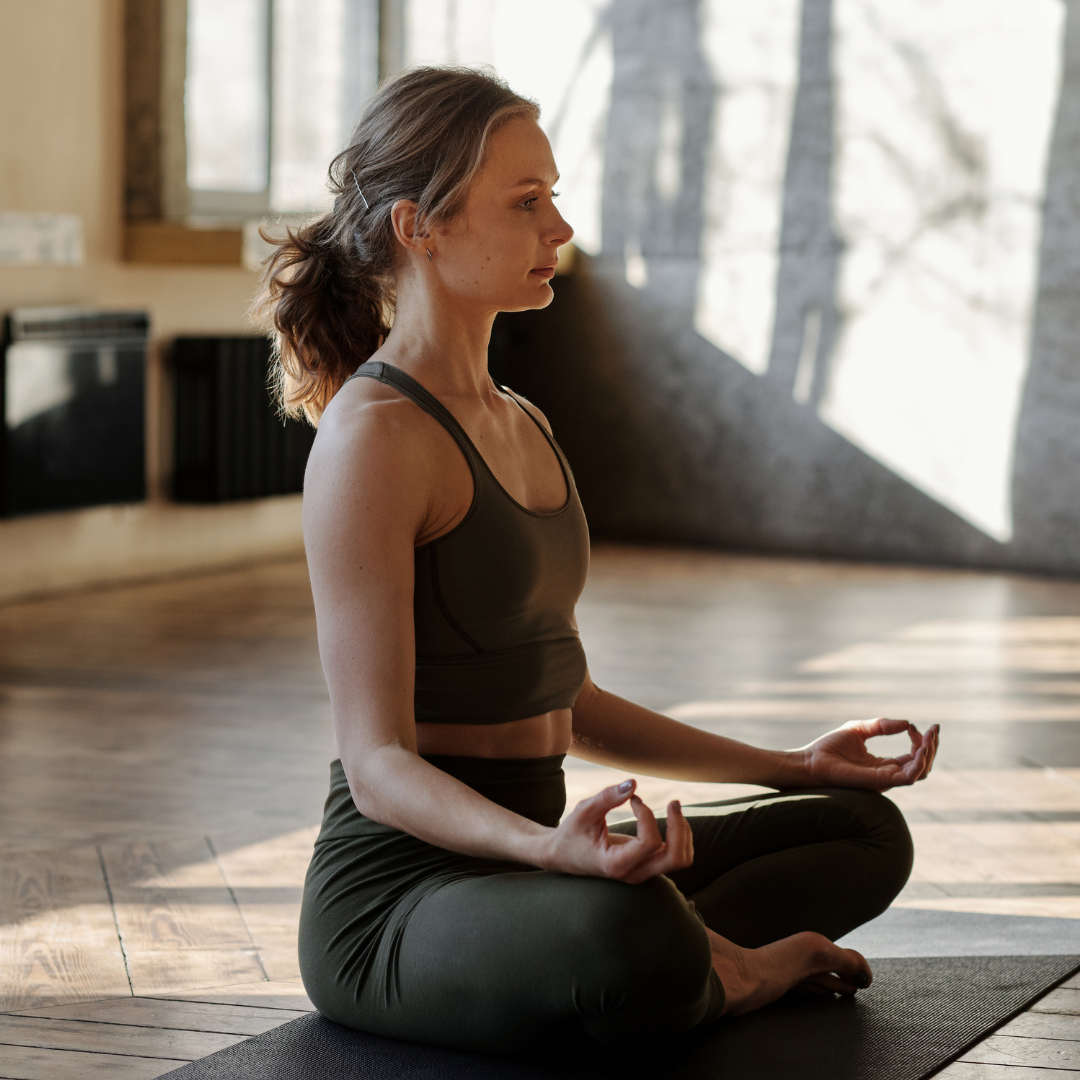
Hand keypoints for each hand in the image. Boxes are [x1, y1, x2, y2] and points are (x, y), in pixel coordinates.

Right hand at [539, 780, 693, 883]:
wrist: (563, 856)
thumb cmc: (572, 833)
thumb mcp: (584, 811)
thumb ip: (608, 797)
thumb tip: (634, 784)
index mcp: (616, 864)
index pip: (650, 843)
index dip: (648, 816)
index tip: (634, 800)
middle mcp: (634, 873)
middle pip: (676, 858)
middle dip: (680, 827)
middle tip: (673, 802)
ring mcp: (643, 872)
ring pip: (682, 859)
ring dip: (684, 832)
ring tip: (673, 809)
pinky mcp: (647, 866)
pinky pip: (676, 856)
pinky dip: (680, 836)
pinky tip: (669, 819)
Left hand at [798, 718, 938, 791]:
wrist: (810, 761)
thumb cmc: (829, 748)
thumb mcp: (859, 729)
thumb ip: (881, 726)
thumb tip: (907, 723)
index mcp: (883, 765)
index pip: (913, 758)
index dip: (921, 742)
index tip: (918, 726)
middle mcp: (887, 775)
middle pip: (921, 766)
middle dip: (932, 748)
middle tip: (936, 730)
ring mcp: (884, 780)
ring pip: (919, 772)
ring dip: (929, 754)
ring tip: (930, 736)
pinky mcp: (879, 782)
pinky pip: (907, 777)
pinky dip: (919, 763)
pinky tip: (920, 747)